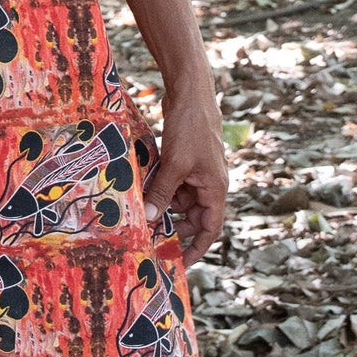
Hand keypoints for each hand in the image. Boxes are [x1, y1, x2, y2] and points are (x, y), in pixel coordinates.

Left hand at [143, 89, 227, 268]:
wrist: (190, 92)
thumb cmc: (190, 128)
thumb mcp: (175, 165)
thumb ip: (163, 193)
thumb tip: (151, 220)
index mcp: (215, 189)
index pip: (209, 228)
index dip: (197, 248)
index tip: (180, 263)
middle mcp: (209, 183)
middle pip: (192, 215)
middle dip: (173, 225)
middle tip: (149, 237)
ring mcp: (197, 170)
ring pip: (179, 198)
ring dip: (162, 204)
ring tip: (141, 212)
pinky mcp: (185, 158)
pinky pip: (172, 181)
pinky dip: (159, 186)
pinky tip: (142, 188)